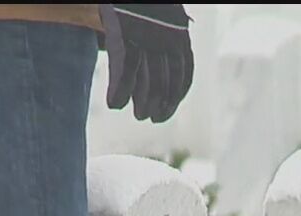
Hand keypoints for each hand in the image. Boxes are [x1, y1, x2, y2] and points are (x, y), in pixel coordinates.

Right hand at [99, 4, 193, 122]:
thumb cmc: (139, 3)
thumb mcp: (155, 19)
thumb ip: (155, 40)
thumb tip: (148, 63)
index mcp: (179, 34)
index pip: (185, 73)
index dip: (176, 96)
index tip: (165, 112)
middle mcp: (168, 37)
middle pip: (167, 79)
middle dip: (159, 103)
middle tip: (148, 118)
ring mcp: (148, 35)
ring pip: (148, 77)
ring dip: (142, 101)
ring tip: (137, 115)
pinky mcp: (126, 31)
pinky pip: (126, 67)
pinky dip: (121, 89)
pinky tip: (115, 103)